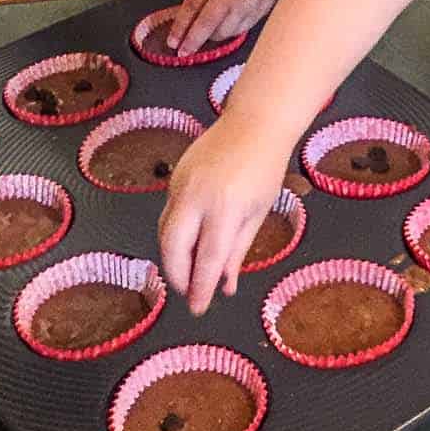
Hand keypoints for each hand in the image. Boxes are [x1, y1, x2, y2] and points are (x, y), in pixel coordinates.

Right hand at [158, 114, 291, 314]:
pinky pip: (169, 213)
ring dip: (173, 257)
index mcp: (225, 207)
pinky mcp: (175, 176)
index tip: (198, 309)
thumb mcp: (258, 213)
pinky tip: (190, 244)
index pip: (206, 259)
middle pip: (172, 247)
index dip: (200, 288)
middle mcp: (196, 196)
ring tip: (190, 273)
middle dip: (177, 276)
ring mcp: (181, 184)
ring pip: (164, 231)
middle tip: (190, 292)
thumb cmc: (265, 167)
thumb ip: (237, 250)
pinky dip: (176, 234)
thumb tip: (224, 285)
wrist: (255, 122)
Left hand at [166, 0, 289, 56]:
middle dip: (193, 42)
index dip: (179, 28)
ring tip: (207, 35)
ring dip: (212, 37)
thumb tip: (189, 17)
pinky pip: (240, 30)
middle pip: (207, 25)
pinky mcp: (259, 13)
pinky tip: (225, 28)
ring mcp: (246, 5)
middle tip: (183, 51)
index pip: (191, 8)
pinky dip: (229, 32)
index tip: (172, 42)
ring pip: (224, 33)